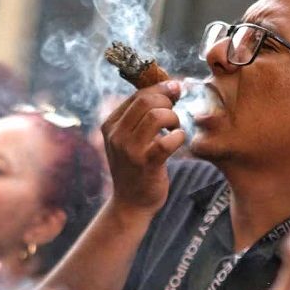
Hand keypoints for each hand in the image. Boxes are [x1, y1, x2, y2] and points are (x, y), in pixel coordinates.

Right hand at [101, 81, 186, 212]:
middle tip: (174, 113)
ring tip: (174, 128)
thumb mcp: (128, 139)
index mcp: (110, 125)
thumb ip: (139, 116)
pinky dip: (179, 137)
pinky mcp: (146, 164)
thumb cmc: (135, 168)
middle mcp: (116, 136)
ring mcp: (129, 150)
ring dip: (173, 118)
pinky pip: (168, 140)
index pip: (137, 95)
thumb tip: (169, 86)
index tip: (175, 90)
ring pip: (156, 116)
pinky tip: (178, 141)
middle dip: (168, 101)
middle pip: (146, 101)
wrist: (130, 204)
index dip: (161, 88)